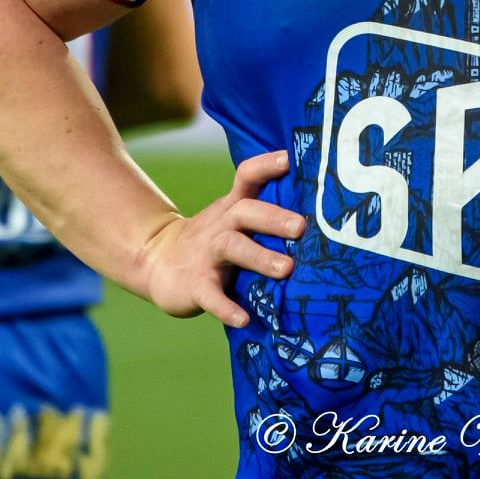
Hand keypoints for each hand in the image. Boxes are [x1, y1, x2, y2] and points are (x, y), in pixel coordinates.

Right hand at [137, 149, 306, 326]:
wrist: (157, 263)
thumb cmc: (213, 240)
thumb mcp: (233, 219)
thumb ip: (266, 212)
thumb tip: (322, 212)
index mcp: (232, 207)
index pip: (247, 176)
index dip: (267, 165)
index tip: (292, 159)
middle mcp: (220, 225)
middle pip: (245, 211)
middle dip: (273, 217)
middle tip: (301, 227)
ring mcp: (206, 254)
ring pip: (231, 247)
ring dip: (259, 257)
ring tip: (287, 269)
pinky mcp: (195, 285)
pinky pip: (210, 295)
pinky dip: (226, 308)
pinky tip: (244, 319)